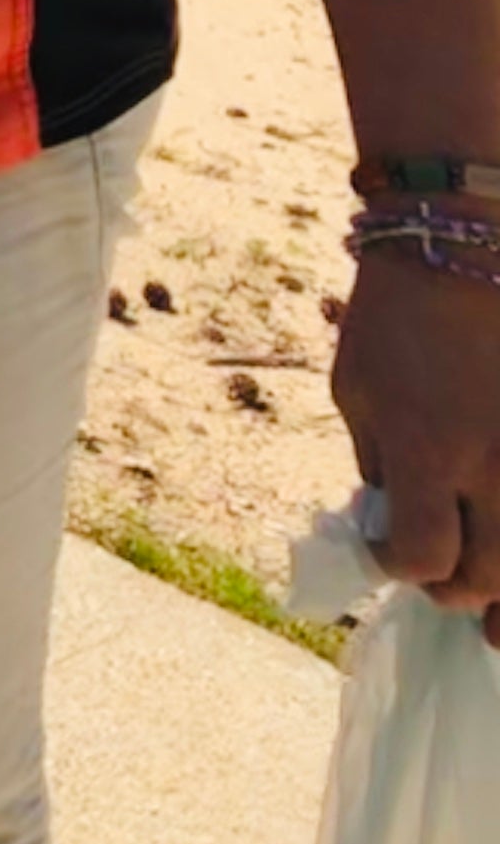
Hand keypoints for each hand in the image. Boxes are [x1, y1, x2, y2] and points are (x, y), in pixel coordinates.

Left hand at [331, 247, 499, 643]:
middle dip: (457, 589)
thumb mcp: (356, 392)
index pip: (424, 556)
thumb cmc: (394, 319)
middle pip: (488, 575)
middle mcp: (493, 465)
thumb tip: (394, 518)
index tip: (389, 551)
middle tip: (440, 577)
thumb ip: (377, 464)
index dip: (401, 566)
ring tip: (489, 587)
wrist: (461, 253)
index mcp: (426, 452)